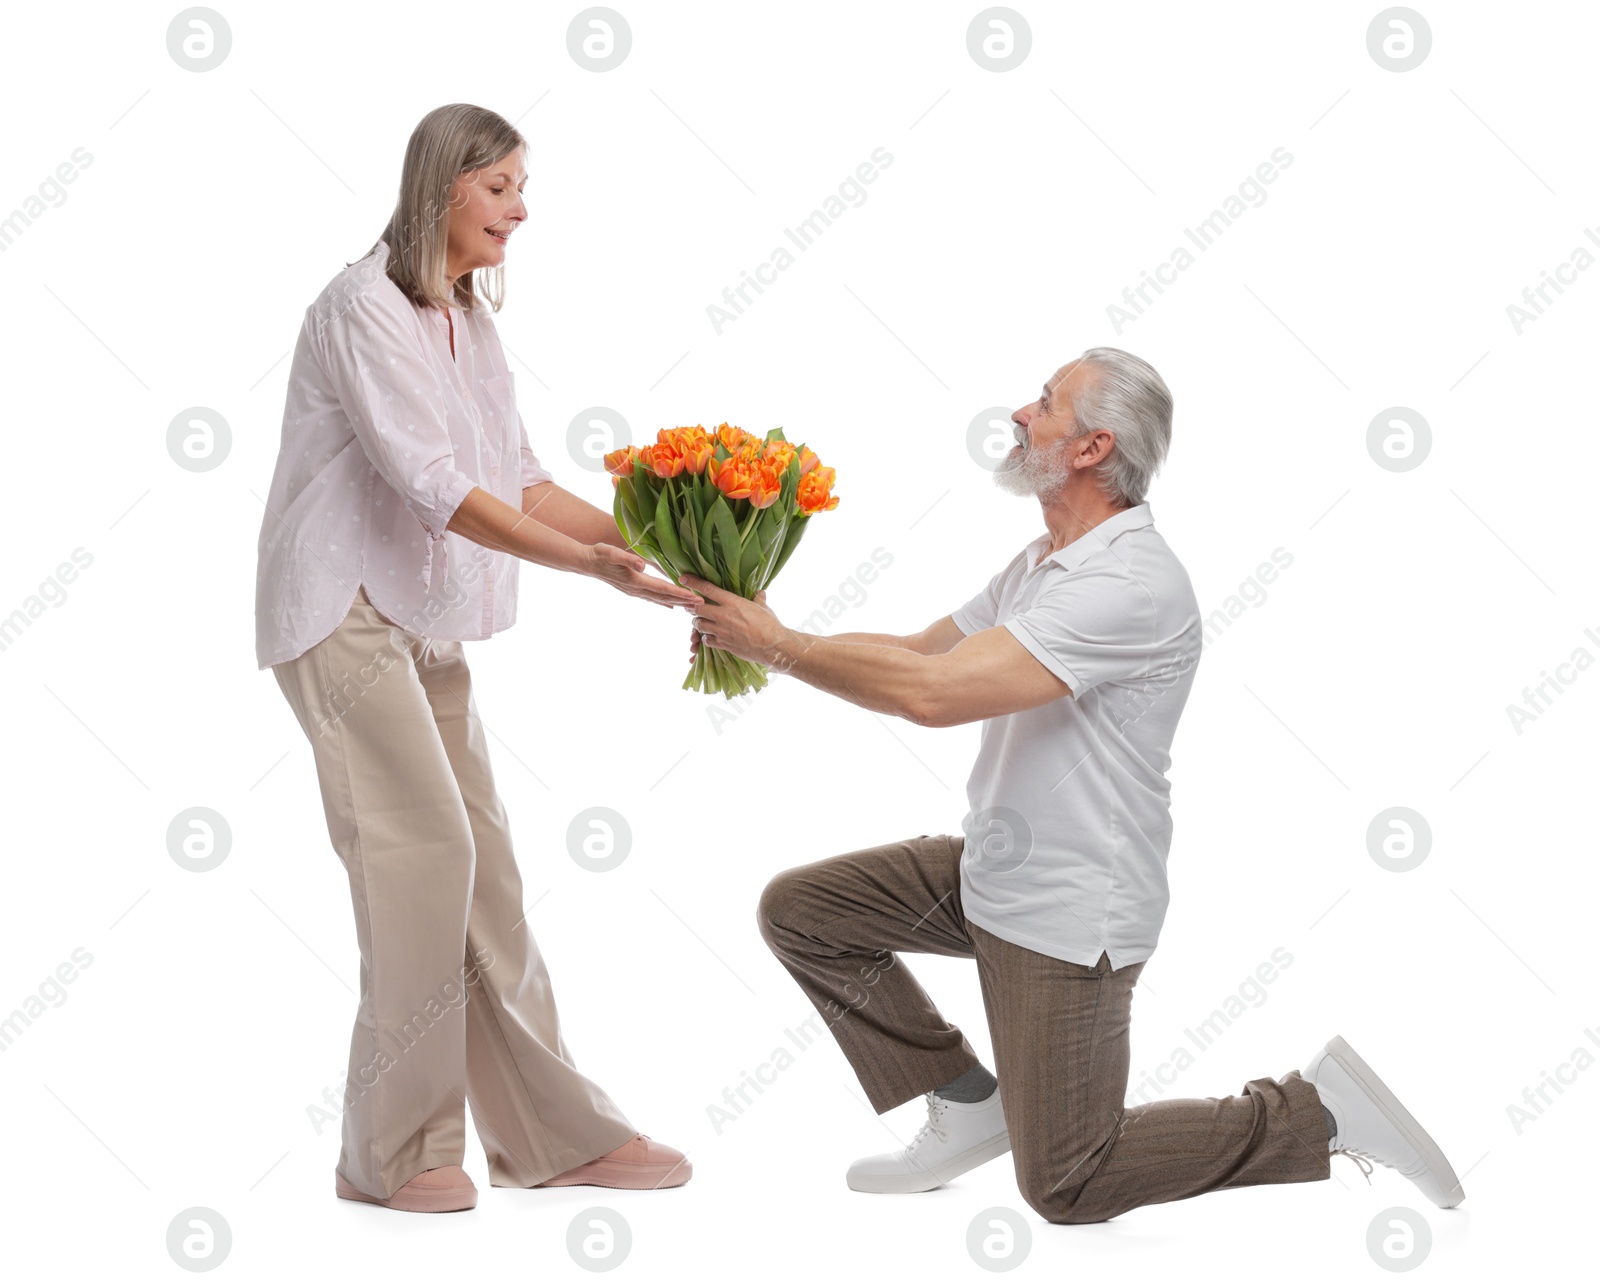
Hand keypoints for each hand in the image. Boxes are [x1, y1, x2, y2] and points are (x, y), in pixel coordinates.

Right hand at [585, 543, 700, 608]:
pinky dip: (665, 602)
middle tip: (703, 605)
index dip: (679, 593)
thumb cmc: (600, 555)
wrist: (587, 563)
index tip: (694, 597)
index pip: (662, 589)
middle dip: (684, 601)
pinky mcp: (633, 589)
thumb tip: (642, 565)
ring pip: (660, 600)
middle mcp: (637, 589)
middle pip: (665, 597)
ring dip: (677, 603)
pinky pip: (653, 598)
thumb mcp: (612, 553)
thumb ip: (627, 559)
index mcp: (635, 580)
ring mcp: (634, 591)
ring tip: (692, 606)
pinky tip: (672, 606)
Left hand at [682, 574, 782, 663]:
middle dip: (694, 607)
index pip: (708, 589)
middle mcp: (723, 615)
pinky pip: (706, 640)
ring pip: (699, 624)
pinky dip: (706, 638)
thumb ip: (758, 599)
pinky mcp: (723, 644)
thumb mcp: (764, 608)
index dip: (694, 582)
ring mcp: (721, 630)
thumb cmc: (770, 624)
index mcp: (733, 602)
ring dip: (698, 623)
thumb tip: (760, 593)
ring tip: (702, 622)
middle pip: (697, 608)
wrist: (773, 646)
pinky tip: (711, 637)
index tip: (683, 578)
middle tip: (695, 608)